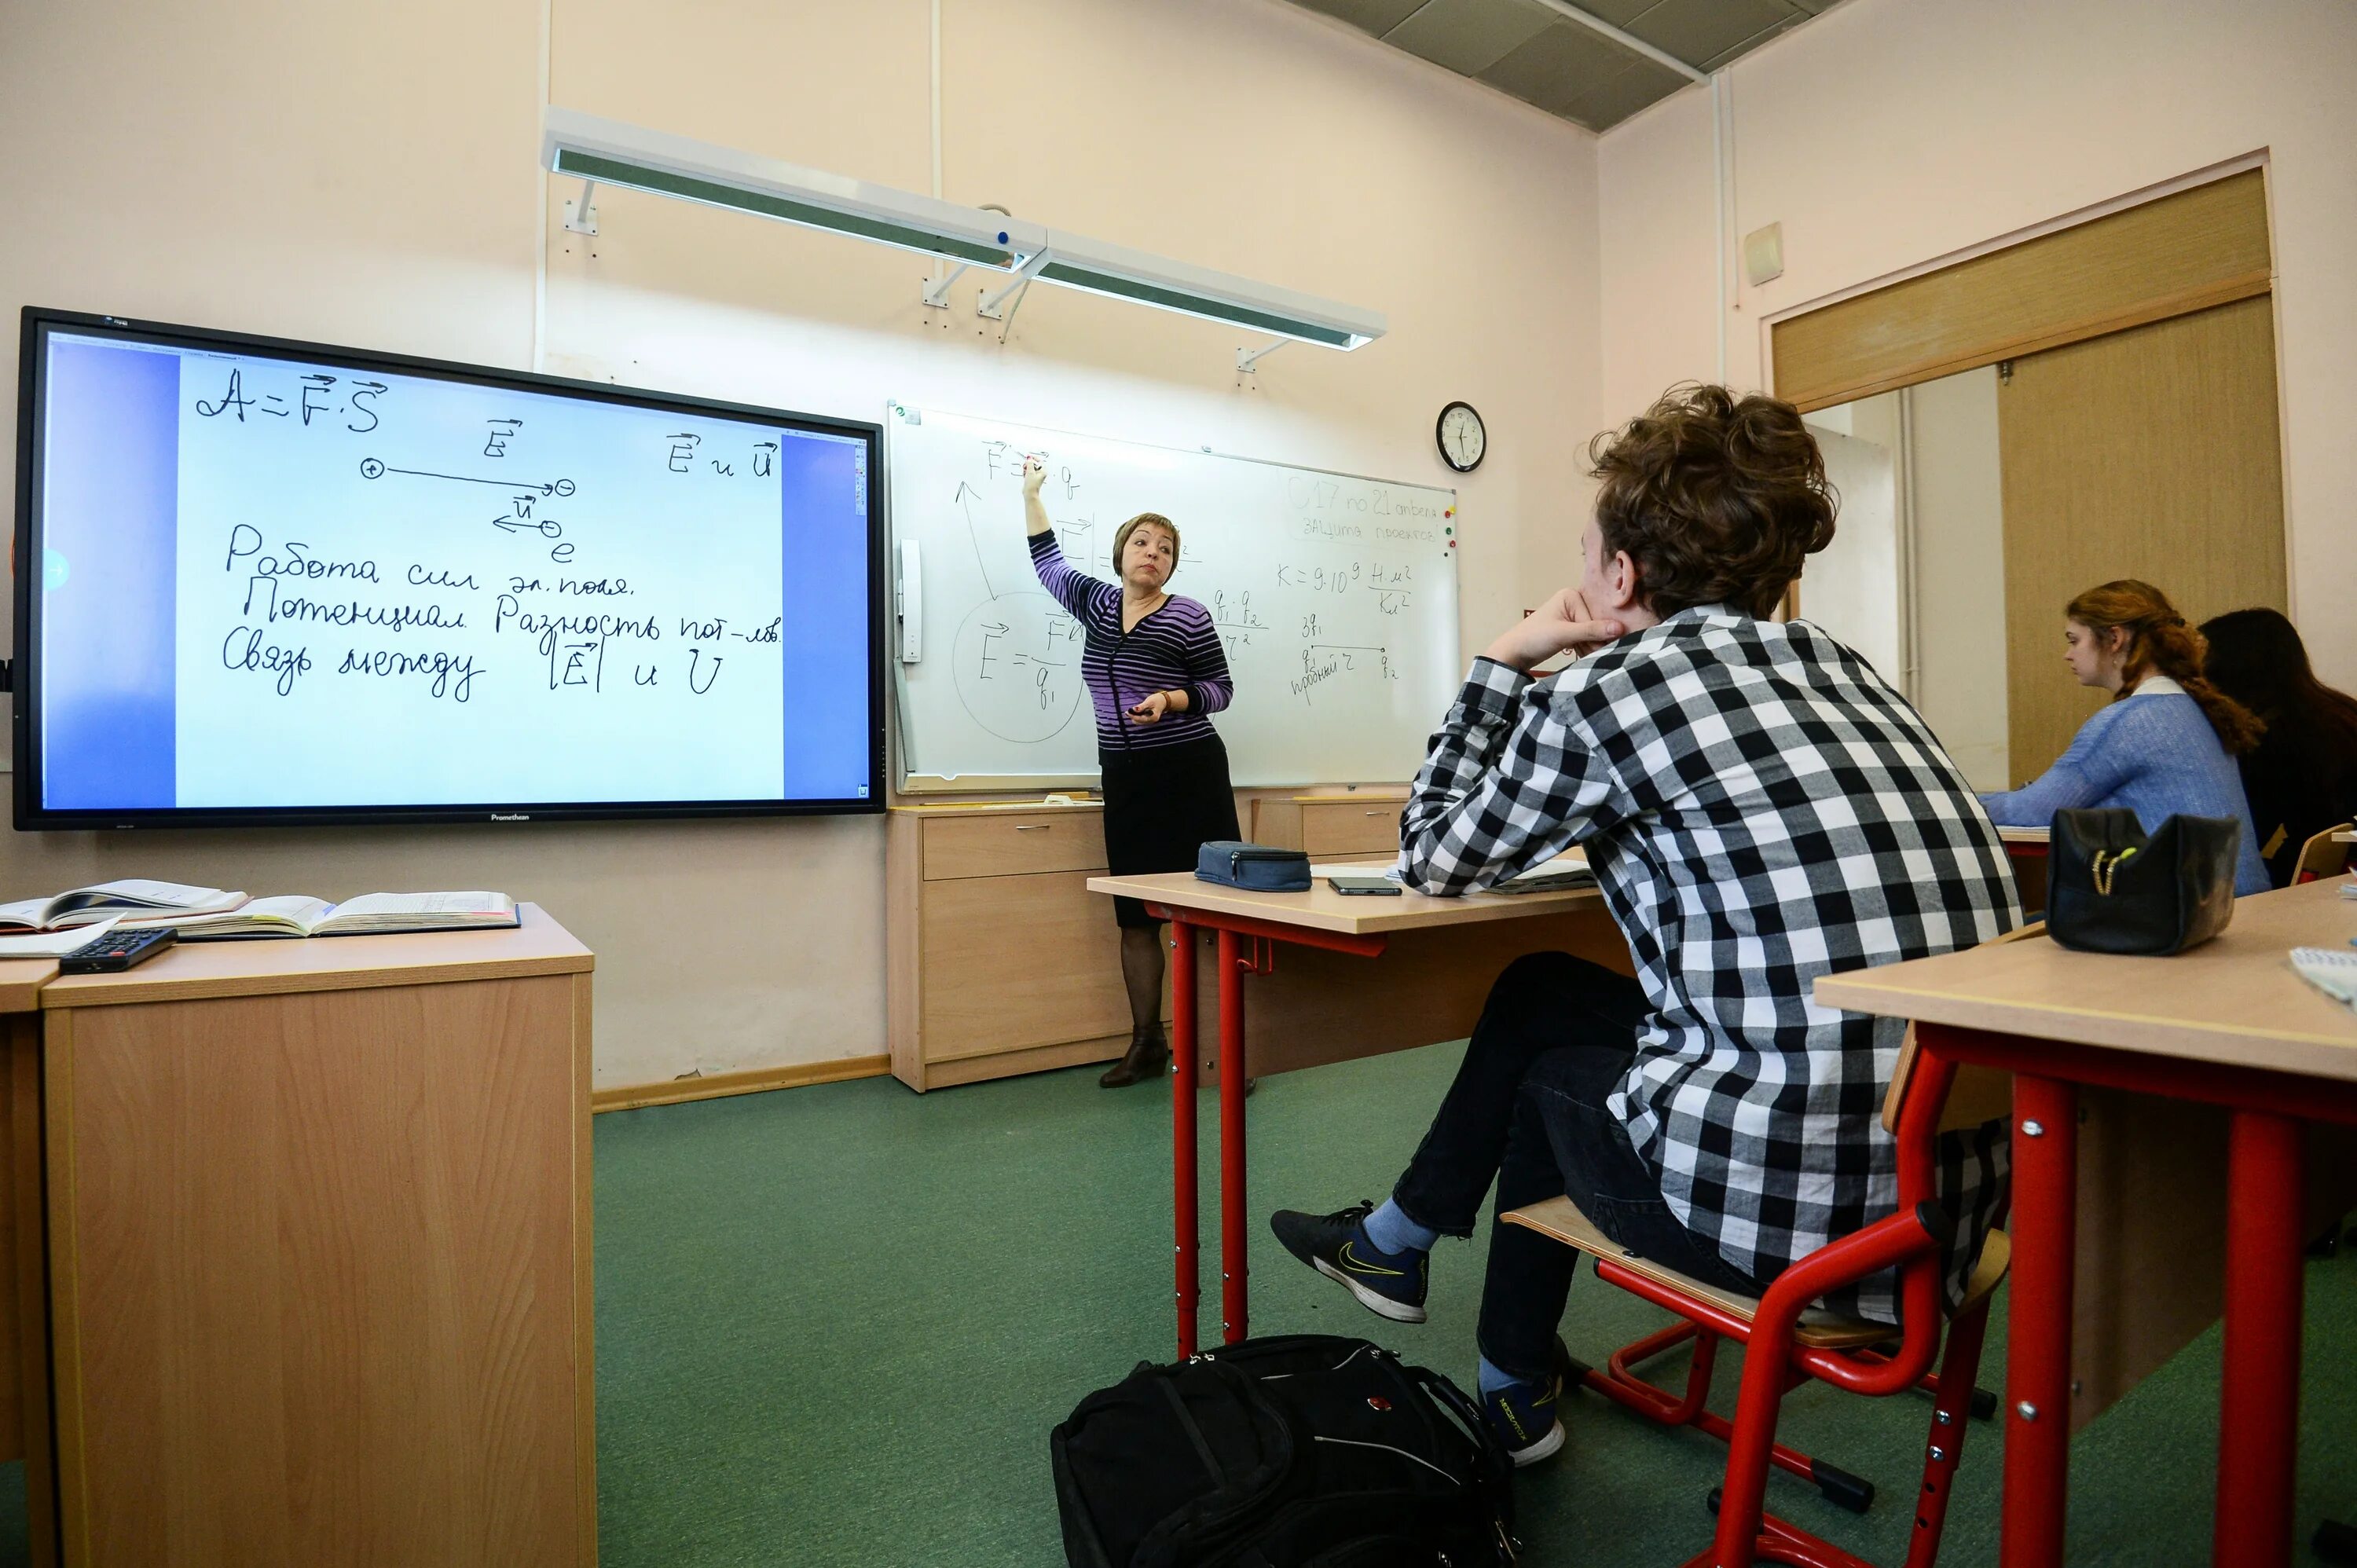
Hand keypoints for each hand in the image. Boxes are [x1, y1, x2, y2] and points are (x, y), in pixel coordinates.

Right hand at [1022, 456, 1046, 498]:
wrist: (1029, 493)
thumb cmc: (1032, 486)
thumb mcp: (1030, 472)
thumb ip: (1029, 463)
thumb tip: (1029, 458)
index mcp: (1043, 471)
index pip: (1039, 461)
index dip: (1033, 458)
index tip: (1028, 456)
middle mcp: (1040, 473)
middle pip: (1034, 464)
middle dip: (1028, 464)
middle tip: (1025, 465)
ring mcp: (1036, 476)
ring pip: (1030, 468)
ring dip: (1026, 468)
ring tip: (1025, 472)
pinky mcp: (1032, 478)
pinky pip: (1028, 472)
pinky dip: (1025, 472)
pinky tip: (1024, 475)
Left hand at [1127, 690, 1174, 724]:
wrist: (1163, 700)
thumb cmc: (1157, 700)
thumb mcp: (1149, 701)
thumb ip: (1142, 706)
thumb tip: (1134, 709)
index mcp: (1153, 717)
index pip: (1140, 719)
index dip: (1133, 716)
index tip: (1127, 712)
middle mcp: (1152, 721)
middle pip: (1139, 722)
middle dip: (1133, 716)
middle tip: (1128, 710)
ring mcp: (1150, 721)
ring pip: (1139, 722)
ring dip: (1134, 716)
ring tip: (1132, 710)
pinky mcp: (1148, 719)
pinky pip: (1140, 720)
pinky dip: (1137, 716)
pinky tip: (1136, 711)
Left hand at [1482, 587, 1623, 673]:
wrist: (1513, 653)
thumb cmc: (1534, 639)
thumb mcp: (1564, 634)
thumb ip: (1591, 631)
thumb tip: (1620, 628)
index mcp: (1571, 595)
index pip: (1594, 617)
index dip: (1598, 635)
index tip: (1603, 650)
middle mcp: (1572, 602)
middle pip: (1595, 625)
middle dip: (1595, 642)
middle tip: (1596, 656)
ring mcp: (1570, 616)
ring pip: (1591, 634)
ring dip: (1590, 648)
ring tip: (1589, 658)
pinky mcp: (1568, 629)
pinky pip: (1584, 639)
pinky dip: (1585, 649)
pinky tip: (1583, 657)